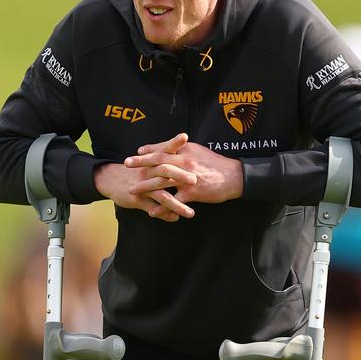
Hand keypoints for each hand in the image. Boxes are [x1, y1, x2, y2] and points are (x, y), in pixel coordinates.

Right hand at [94, 133, 194, 221]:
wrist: (107, 178)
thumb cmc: (131, 169)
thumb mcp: (144, 160)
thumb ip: (160, 155)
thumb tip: (178, 152)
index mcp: (149, 162)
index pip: (163, 149)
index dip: (173, 143)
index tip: (185, 136)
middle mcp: (146, 172)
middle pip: (164, 172)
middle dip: (180, 176)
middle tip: (195, 180)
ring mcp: (142, 187)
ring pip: (162, 196)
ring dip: (177, 205)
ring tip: (191, 213)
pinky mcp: (137, 200)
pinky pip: (153, 208)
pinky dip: (164, 214)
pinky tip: (175, 218)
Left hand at [125, 136, 242, 217]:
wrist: (234, 177)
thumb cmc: (216, 164)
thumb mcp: (199, 151)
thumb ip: (183, 149)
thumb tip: (171, 147)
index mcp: (186, 151)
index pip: (163, 148)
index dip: (148, 151)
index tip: (136, 152)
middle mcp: (184, 162)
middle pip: (158, 162)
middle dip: (140, 164)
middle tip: (126, 164)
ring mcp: (187, 178)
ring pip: (162, 181)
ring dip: (145, 186)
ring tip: (133, 190)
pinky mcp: (192, 193)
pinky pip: (174, 201)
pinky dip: (162, 208)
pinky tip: (152, 212)